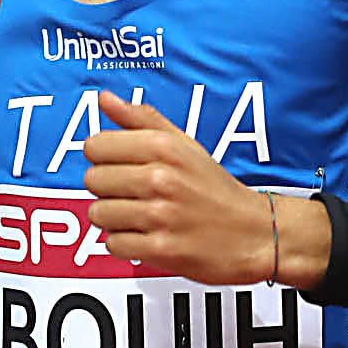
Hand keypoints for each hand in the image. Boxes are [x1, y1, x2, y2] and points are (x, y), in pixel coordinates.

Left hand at [83, 93, 330, 288]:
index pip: (94, 146)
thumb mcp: (184, 144)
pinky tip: (147, 236)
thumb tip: (104, 99)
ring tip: (140, 216)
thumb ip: (141, 119)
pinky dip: (126, 243)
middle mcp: (161, 178)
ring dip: (115, 219)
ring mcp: (160, 215)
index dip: (102, 158)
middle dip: (108, 190)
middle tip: (133, 194)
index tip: (119, 166)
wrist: (254, 233)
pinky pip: (114, 244)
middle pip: (93, 181)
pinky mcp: (161, 249)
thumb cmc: (215, 189)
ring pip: (99, 214)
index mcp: (163, 147)